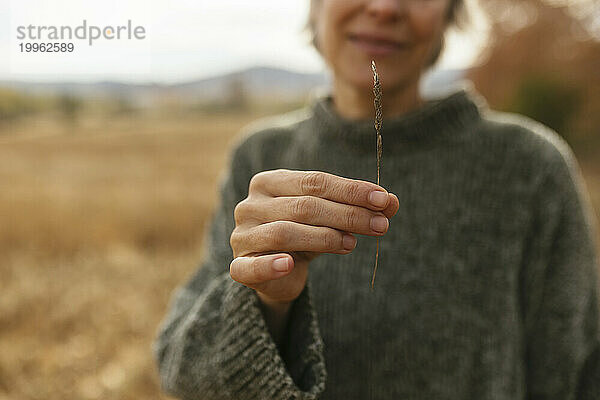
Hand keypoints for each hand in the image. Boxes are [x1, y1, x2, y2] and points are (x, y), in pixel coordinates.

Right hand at [229, 169, 399, 305]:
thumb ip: (356, 208)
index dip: (351, 191)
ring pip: (284, 232)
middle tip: (381, 225)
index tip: (384, 200)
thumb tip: (392, 201)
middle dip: (347, 214)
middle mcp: (250, 205)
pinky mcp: (238, 267)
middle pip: (304, 206)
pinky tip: (291, 265)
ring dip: (324, 238)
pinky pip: (252, 266)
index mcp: (269, 183)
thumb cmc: (304, 235)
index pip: (314, 182)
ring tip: (352, 244)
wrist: (277, 273)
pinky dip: (271, 264)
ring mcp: (242, 236)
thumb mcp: (330, 219)